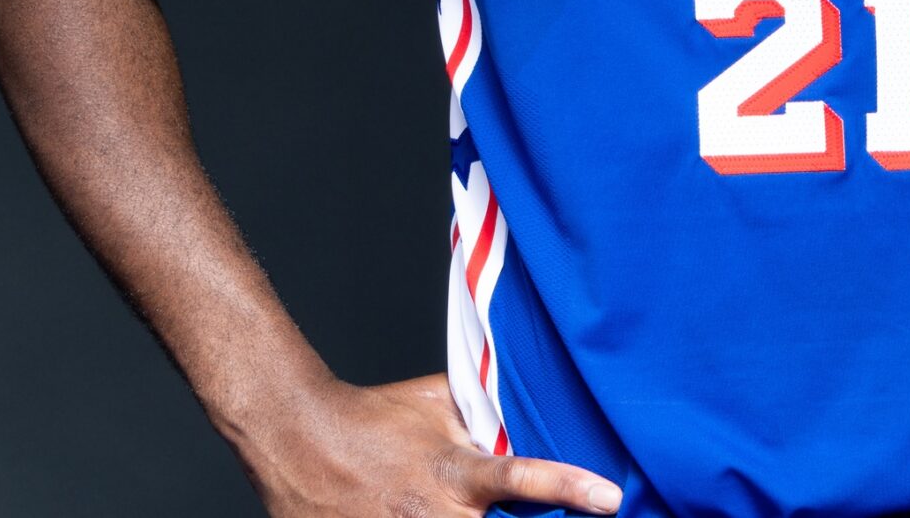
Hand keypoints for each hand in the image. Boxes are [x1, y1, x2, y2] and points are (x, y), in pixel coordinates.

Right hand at [235, 372, 622, 516]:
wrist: (298, 436)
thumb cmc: (372, 417)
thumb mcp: (436, 404)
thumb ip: (484, 414)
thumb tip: (524, 411)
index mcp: (455, 473)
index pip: (522, 478)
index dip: (568, 488)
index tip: (610, 499)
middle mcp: (434, 514)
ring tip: (435, 507)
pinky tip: (407, 517)